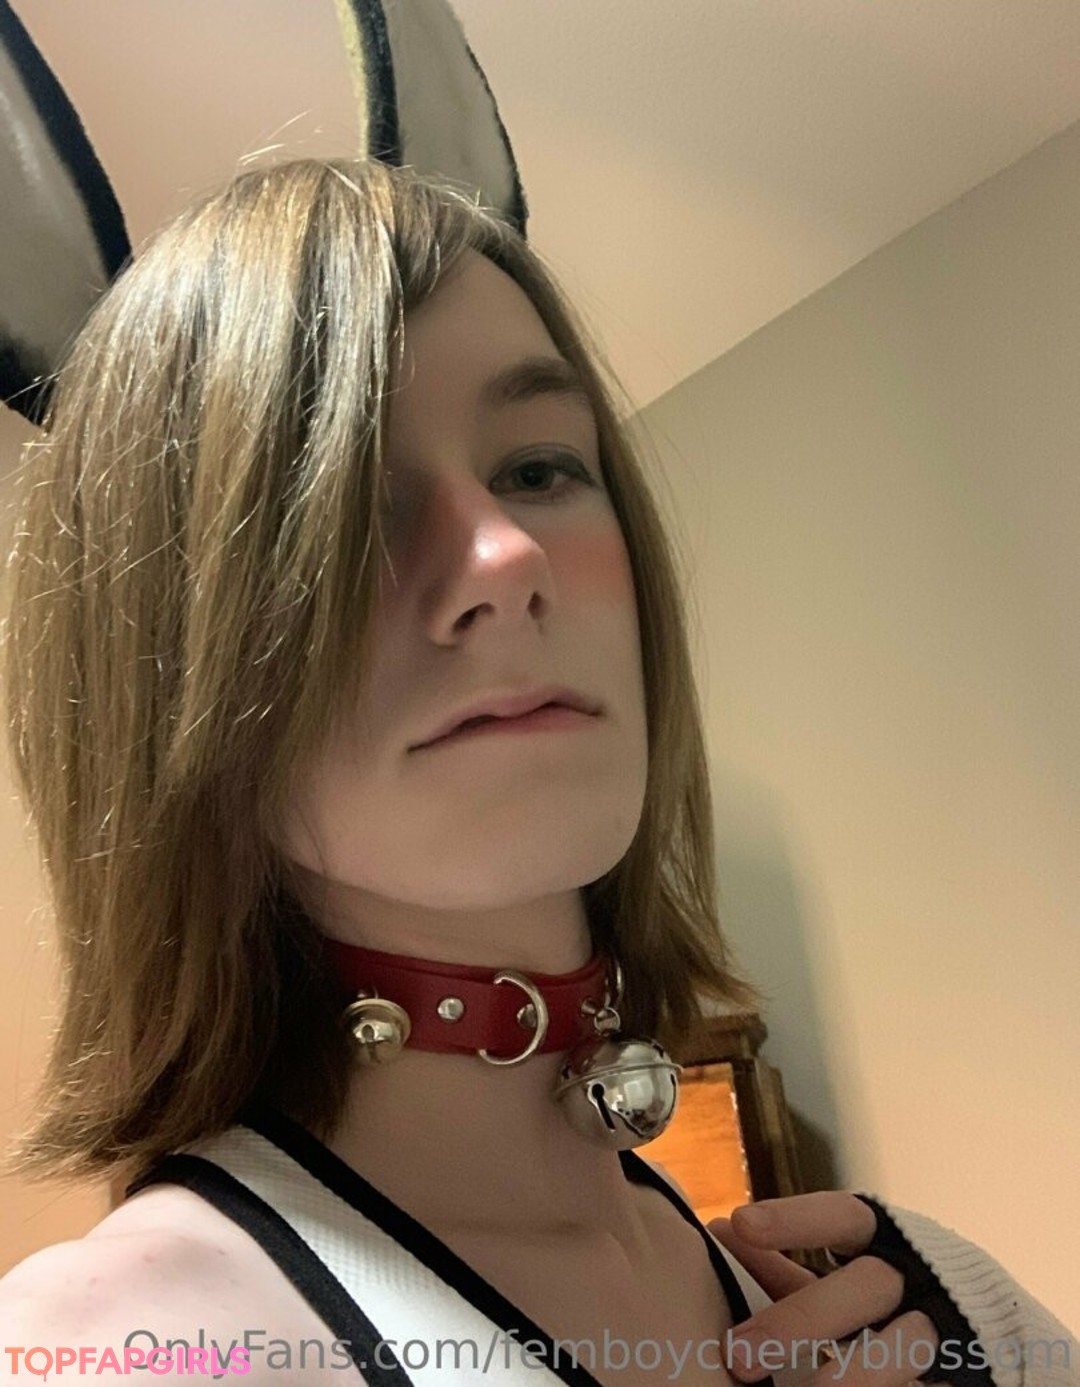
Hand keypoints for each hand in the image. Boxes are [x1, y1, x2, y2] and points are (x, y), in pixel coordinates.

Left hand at [708, 1191, 941, 1386]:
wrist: (990, 1333)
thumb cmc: (888, 1294)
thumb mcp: (839, 1272)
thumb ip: (784, 1260)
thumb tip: (719, 1230)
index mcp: (886, 1237)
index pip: (840, 1215)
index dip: (794, 1218)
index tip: (742, 1225)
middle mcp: (920, 1275)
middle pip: (865, 1286)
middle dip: (802, 1319)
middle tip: (740, 1355)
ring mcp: (948, 1327)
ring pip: (904, 1345)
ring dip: (855, 1373)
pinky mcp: (963, 1368)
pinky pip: (922, 1383)